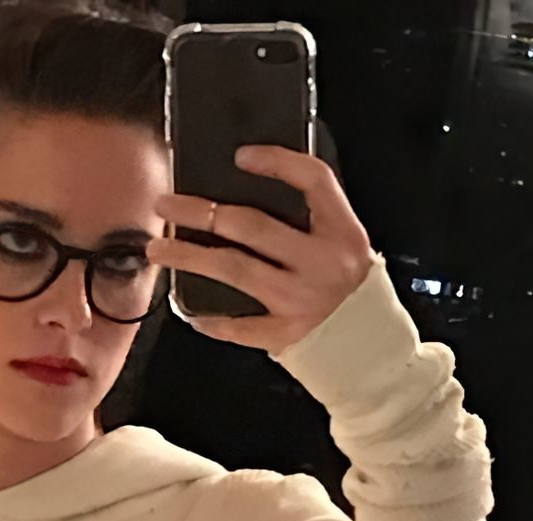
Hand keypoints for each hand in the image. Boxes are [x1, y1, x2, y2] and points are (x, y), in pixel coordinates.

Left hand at [148, 144, 375, 352]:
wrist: (373, 353)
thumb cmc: (353, 294)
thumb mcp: (346, 246)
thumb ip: (313, 222)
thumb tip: (253, 196)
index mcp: (342, 232)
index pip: (313, 181)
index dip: (277, 163)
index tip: (241, 156)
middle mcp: (321, 263)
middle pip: (253, 225)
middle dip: (202, 212)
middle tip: (166, 205)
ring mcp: (301, 300)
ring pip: (234, 269)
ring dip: (190, 257)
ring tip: (159, 249)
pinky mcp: (286, 335)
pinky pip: (240, 325)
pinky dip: (212, 319)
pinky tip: (188, 310)